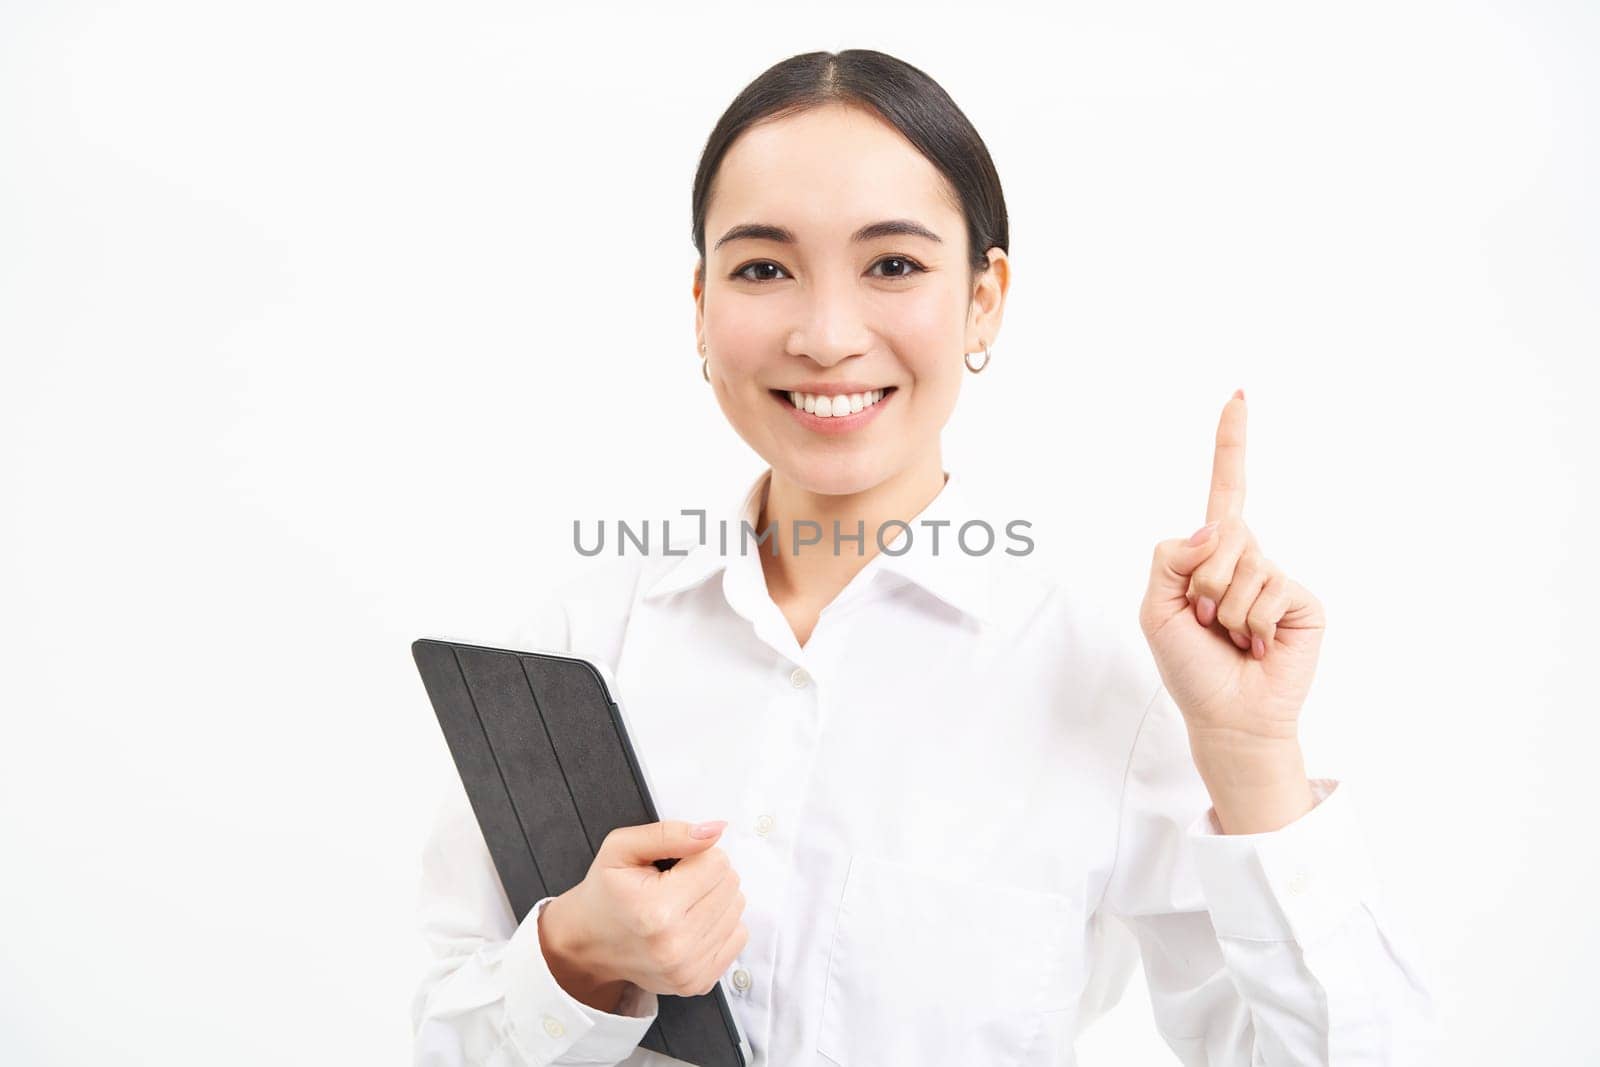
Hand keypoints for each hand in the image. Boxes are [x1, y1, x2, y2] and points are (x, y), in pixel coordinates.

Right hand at [539, 820, 749, 1010]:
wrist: (589, 943)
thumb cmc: (606, 892)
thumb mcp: (622, 848)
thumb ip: (670, 833)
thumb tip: (715, 830)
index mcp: (656, 909)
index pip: (718, 862)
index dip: (697, 854)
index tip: (674, 865)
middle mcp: (675, 945)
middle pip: (731, 885)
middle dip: (707, 875)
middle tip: (675, 883)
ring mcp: (688, 969)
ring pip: (737, 910)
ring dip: (714, 900)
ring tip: (680, 904)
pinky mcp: (699, 982)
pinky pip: (738, 936)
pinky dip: (719, 925)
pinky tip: (690, 923)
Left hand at [1138, 390, 1324, 828]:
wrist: (1228, 717)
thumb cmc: (1190, 666)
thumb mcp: (1155, 609)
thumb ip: (1170, 558)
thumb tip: (1219, 527)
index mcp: (1211, 554)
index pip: (1225, 489)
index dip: (1231, 444)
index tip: (1238, 395)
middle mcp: (1248, 557)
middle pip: (1221, 535)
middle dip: (1202, 584)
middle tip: (1207, 622)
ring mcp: (1278, 577)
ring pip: (1243, 566)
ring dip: (1226, 609)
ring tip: (1232, 637)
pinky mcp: (1303, 600)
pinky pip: (1269, 589)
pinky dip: (1253, 621)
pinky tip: (1259, 644)